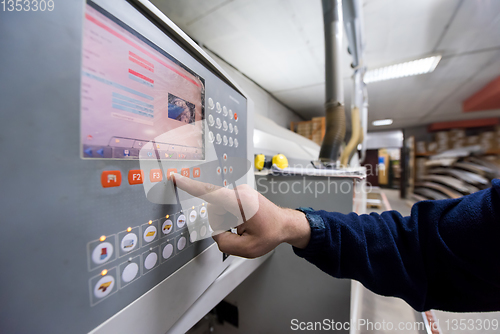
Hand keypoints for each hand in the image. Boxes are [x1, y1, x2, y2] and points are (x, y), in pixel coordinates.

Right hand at [173, 174, 310, 257]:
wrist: (285, 224)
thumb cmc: (271, 233)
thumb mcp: (247, 248)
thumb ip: (224, 243)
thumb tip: (214, 233)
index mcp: (240, 203)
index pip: (210, 193)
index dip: (191, 186)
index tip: (177, 177)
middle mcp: (239, 192)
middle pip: (214, 209)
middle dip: (221, 224)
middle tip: (240, 231)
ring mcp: (240, 191)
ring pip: (219, 209)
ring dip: (227, 221)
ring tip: (245, 226)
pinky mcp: (240, 193)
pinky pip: (225, 207)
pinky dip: (230, 217)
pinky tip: (244, 222)